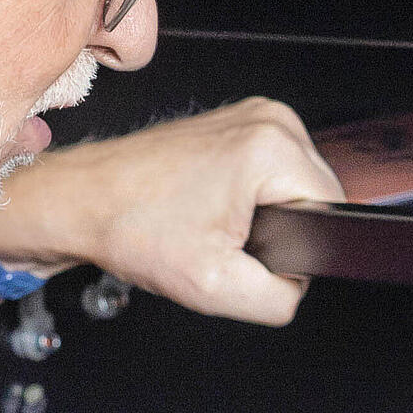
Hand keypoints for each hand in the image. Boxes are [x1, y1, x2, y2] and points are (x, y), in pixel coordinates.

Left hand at [0, 98, 343, 327]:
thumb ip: (281, 297)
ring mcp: (252, 115)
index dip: (298, 249)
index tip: (245, 250)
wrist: (82, 201)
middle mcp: (269, 118)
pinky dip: (247, 200)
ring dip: (261, 218)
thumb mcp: (217, 287)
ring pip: (292, 190)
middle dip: (279, 232)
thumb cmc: (130, 227)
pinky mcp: (236, 124)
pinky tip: (207, 208)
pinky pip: (269, 176)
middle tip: (220, 240)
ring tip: (209, 223)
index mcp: (273, 146)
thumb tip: (300, 286)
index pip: (331, 212)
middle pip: (314, 198)